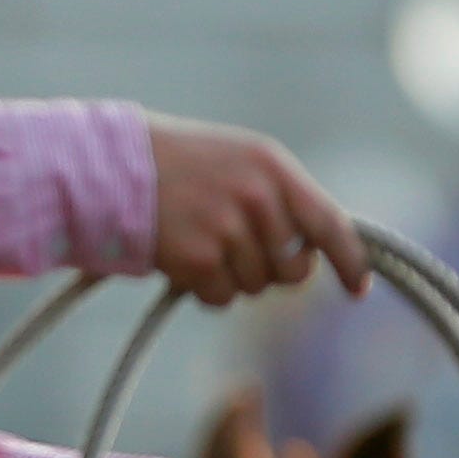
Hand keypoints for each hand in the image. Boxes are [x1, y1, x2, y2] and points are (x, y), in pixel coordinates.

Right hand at [145, 117, 365, 306]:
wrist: (101, 165)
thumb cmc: (170, 162)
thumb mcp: (236, 160)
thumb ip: (278, 195)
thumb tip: (311, 247)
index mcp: (271, 167)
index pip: (330, 224)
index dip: (349, 262)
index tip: (357, 290)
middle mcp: (257, 197)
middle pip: (294, 268)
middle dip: (272, 273)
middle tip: (241, 258)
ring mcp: (227, 228)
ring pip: (256, 286)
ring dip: (232, 279)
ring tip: (200, 250)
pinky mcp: (197, 258)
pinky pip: (221, 298)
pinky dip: (205, 290)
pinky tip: (181, 265)